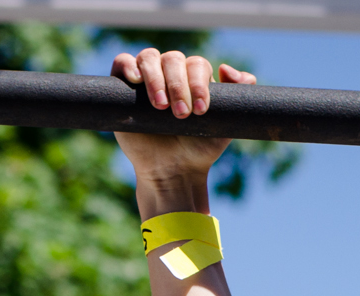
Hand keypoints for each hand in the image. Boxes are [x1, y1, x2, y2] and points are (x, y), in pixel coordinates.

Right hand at [111, 49, 255, 191]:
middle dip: (179, 85)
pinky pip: (122, 62)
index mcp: (193, 78)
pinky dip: (128, 66)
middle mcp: (170, 74)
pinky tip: (136, 80)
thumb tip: (225, 68)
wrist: (173, 173)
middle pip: (173, 59)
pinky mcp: (123, 89)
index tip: (201, 110)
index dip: (199, 83)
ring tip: (160, 106)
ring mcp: (146, 80)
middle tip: (181, 114)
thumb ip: (237, 94)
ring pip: (149, 58)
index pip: (196, 64)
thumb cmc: (199, 149)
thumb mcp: (226, 123)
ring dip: (156, 79)